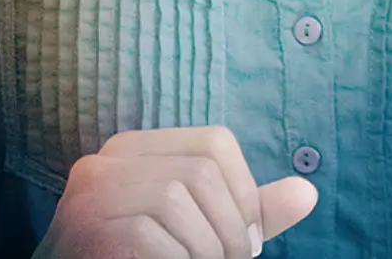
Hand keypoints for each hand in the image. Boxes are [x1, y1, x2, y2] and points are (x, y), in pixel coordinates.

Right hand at [33, 125, 317, 258]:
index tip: (248, 240)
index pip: (215, 142)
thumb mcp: (197, 232)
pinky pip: (152, 235)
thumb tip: (308, 193)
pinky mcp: (83, 226)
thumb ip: (245, 213)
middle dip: (229, 226)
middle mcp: (106, 159)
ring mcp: (89, 191)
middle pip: (201, 170)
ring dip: (204, 249)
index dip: (245, 192)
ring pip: (178, 198)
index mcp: (135, 149)